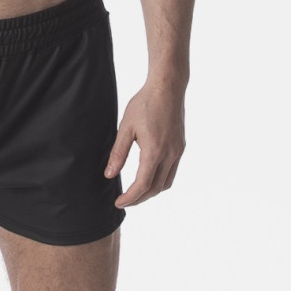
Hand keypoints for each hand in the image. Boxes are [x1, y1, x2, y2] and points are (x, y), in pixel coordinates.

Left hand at [104, 82, 185, 206]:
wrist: (167, 88)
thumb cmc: (145, 104)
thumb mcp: (126, 127)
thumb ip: (118, 152)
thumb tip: (110, 174)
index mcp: (154, 151)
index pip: (142, 185)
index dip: (130, 197)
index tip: (118, 202)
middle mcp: (169, 155)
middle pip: (156, 188)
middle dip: (139, 198)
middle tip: (124, 200)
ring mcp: (177, 151)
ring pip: (166, 182)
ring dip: (151, 191)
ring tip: (136, 192)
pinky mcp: (180, 146)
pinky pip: (172, 171)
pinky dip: (161, 180)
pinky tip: (150, 175)